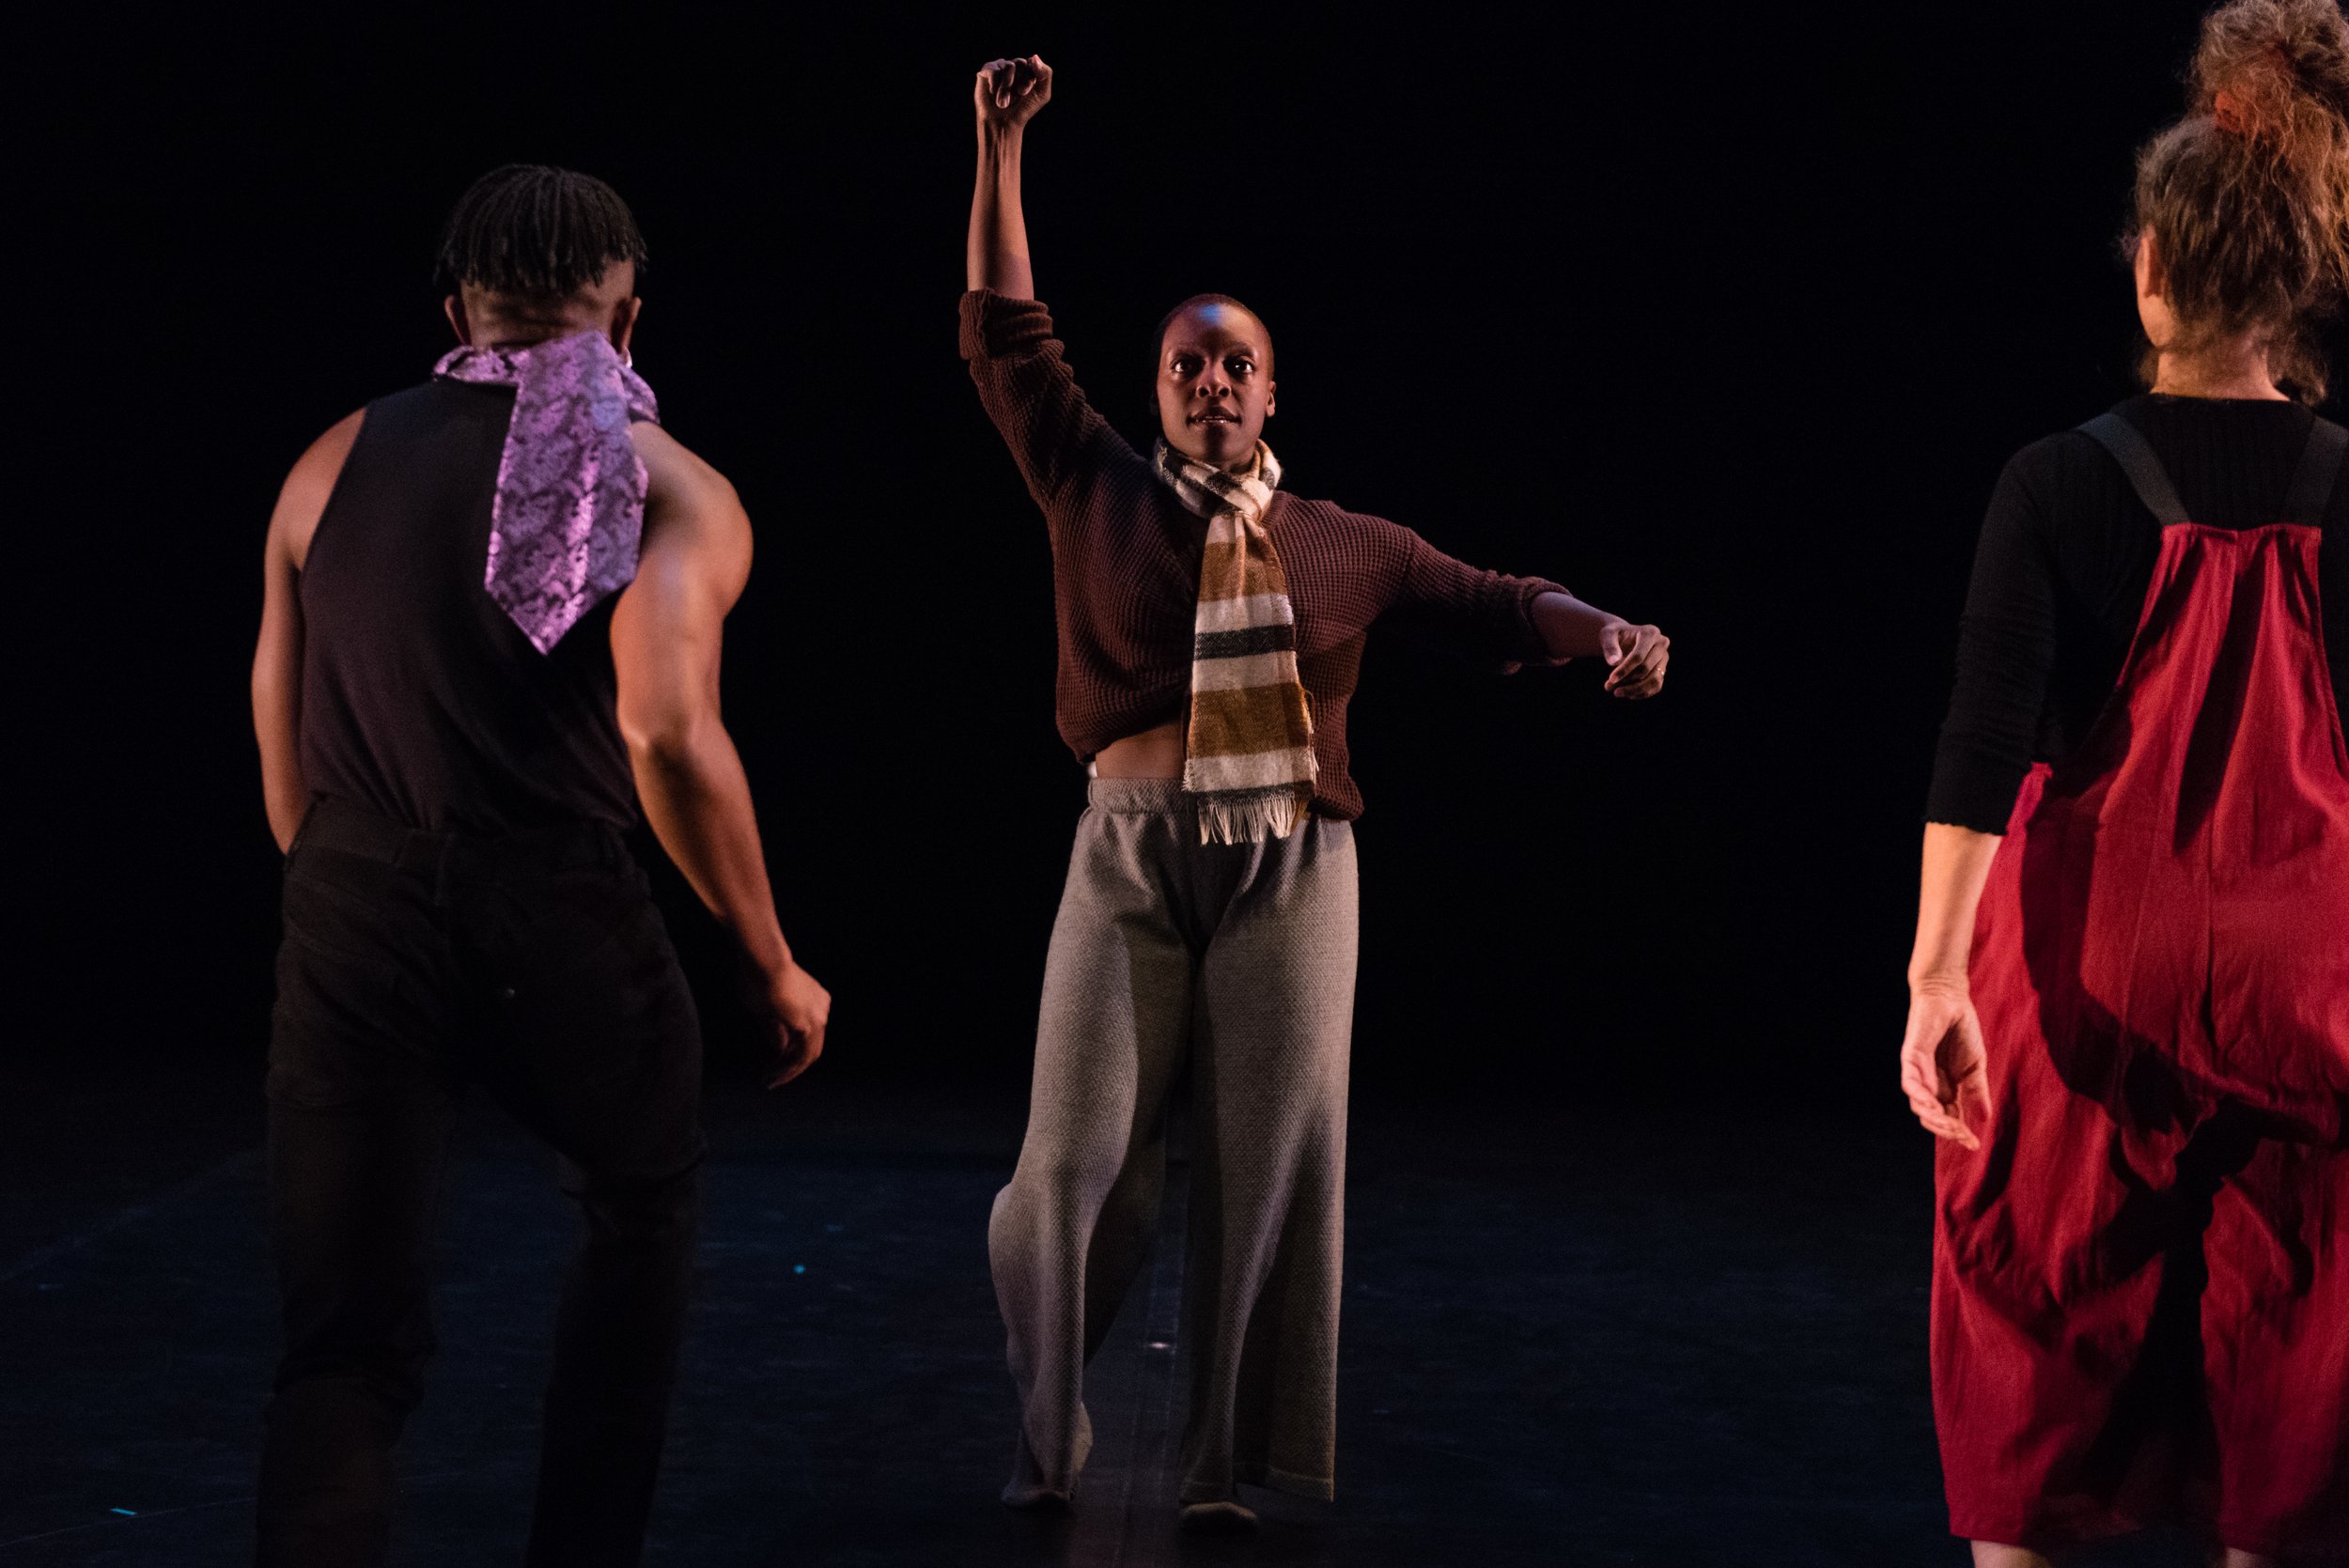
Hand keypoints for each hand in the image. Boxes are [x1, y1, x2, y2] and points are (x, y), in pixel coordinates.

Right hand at [759, 958, 830, 1088]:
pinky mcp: (809, 1027)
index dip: (792, 1048)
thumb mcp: (764, 1007)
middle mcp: (822, 1007)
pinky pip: (802, 1058)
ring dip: (788, 1072)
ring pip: (808, 1054)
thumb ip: (775, 1029)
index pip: (807, 1031)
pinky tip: (773, 1078)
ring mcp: (819, 1017)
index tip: (775, 1059)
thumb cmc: (758, 976)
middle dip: (792, 1065)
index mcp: (815, 998)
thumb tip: (781, 1050)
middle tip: (772, 1078)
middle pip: (811, 1045)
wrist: (764, 961)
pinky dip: (789, 1071)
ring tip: (769, 1081)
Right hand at [974, 54, 1051, 130]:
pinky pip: (993, 70)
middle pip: (1020, 63)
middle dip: (1020, 81)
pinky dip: (995, 84)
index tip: (1024, 93)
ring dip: (1007, 87)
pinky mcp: (987, 71)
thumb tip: (1034, 56)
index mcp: (1028, 71)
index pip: (1032, 64)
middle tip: (1019, 95)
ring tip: (1003, 103)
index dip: (1029, 78)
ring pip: (1007, 66)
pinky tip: (993, 94)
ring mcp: (1000, 68)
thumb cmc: (1023, 110)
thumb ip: (1045, 74)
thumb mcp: (1042, 94)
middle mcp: (1014, 67)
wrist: (1003, 123)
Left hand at [1598, 620, 1668, 698]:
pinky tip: (1627, 694)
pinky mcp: (1663, 669)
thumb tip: (1613, 662)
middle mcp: (1661, 644)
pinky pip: (1656, 686)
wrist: (1623, 638)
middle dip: (1626, 680)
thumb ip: (1609, 646)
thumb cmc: (1615, 635)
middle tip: (1608, 687)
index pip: (1639, 656)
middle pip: (1646, 668)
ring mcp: (1664, 658)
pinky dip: (1642, 693)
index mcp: (1650, 632)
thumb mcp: (1607, 635)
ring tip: (1617, 693)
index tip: (1611, 679)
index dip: (1625, 670)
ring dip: (1635, 690)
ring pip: (1654, 680)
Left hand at [1899, 982, 1989, 1149]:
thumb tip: (1984, 1120)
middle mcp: (1928, 1084)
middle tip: (1964, 1137)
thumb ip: (1977, 1091)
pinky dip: (1919, 1095)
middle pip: (1932, 1116)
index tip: (1974, 1145)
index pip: (1949, 1117)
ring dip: (1934, 1118)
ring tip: (1951, 1127)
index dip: (1959, 1132)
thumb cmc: (1962, 1031)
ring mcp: (1918, 1071)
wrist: (1951, 999)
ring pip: (1919, 1104)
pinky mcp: (1910, 1057)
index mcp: (1945, 1088)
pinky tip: (1932, 1105)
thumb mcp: (1976, 1066)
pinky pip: (1910, 1082)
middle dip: (1947, 1129)